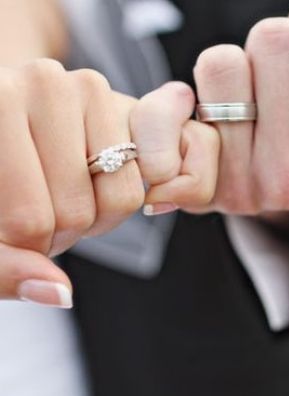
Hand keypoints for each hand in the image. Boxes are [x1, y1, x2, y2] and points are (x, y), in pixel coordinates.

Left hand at [0, 60, 144, 305]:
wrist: (5, 127)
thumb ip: (5, 269)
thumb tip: (62, 294)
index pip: (28, 221)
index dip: (27, 250)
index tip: (17, 234)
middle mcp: (41, 81)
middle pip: (76, 212)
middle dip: (61, 233)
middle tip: (42, 215)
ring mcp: (89, 86)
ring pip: (119, 197)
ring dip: (94, 217)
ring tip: (64, 197)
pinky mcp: (123, 101)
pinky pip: (149, 176)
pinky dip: (119, 196)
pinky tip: (91, 181)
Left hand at [134, 0, 288, 239]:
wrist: (275, 182)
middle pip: (272, 40)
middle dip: (277, 47)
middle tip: (280, 81)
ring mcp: (241, 184)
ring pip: (223, 63)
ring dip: (237, 69)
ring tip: (252, 101)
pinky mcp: (198, 183)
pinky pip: (174, 103)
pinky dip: (190, 98)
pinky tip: (217, 118)